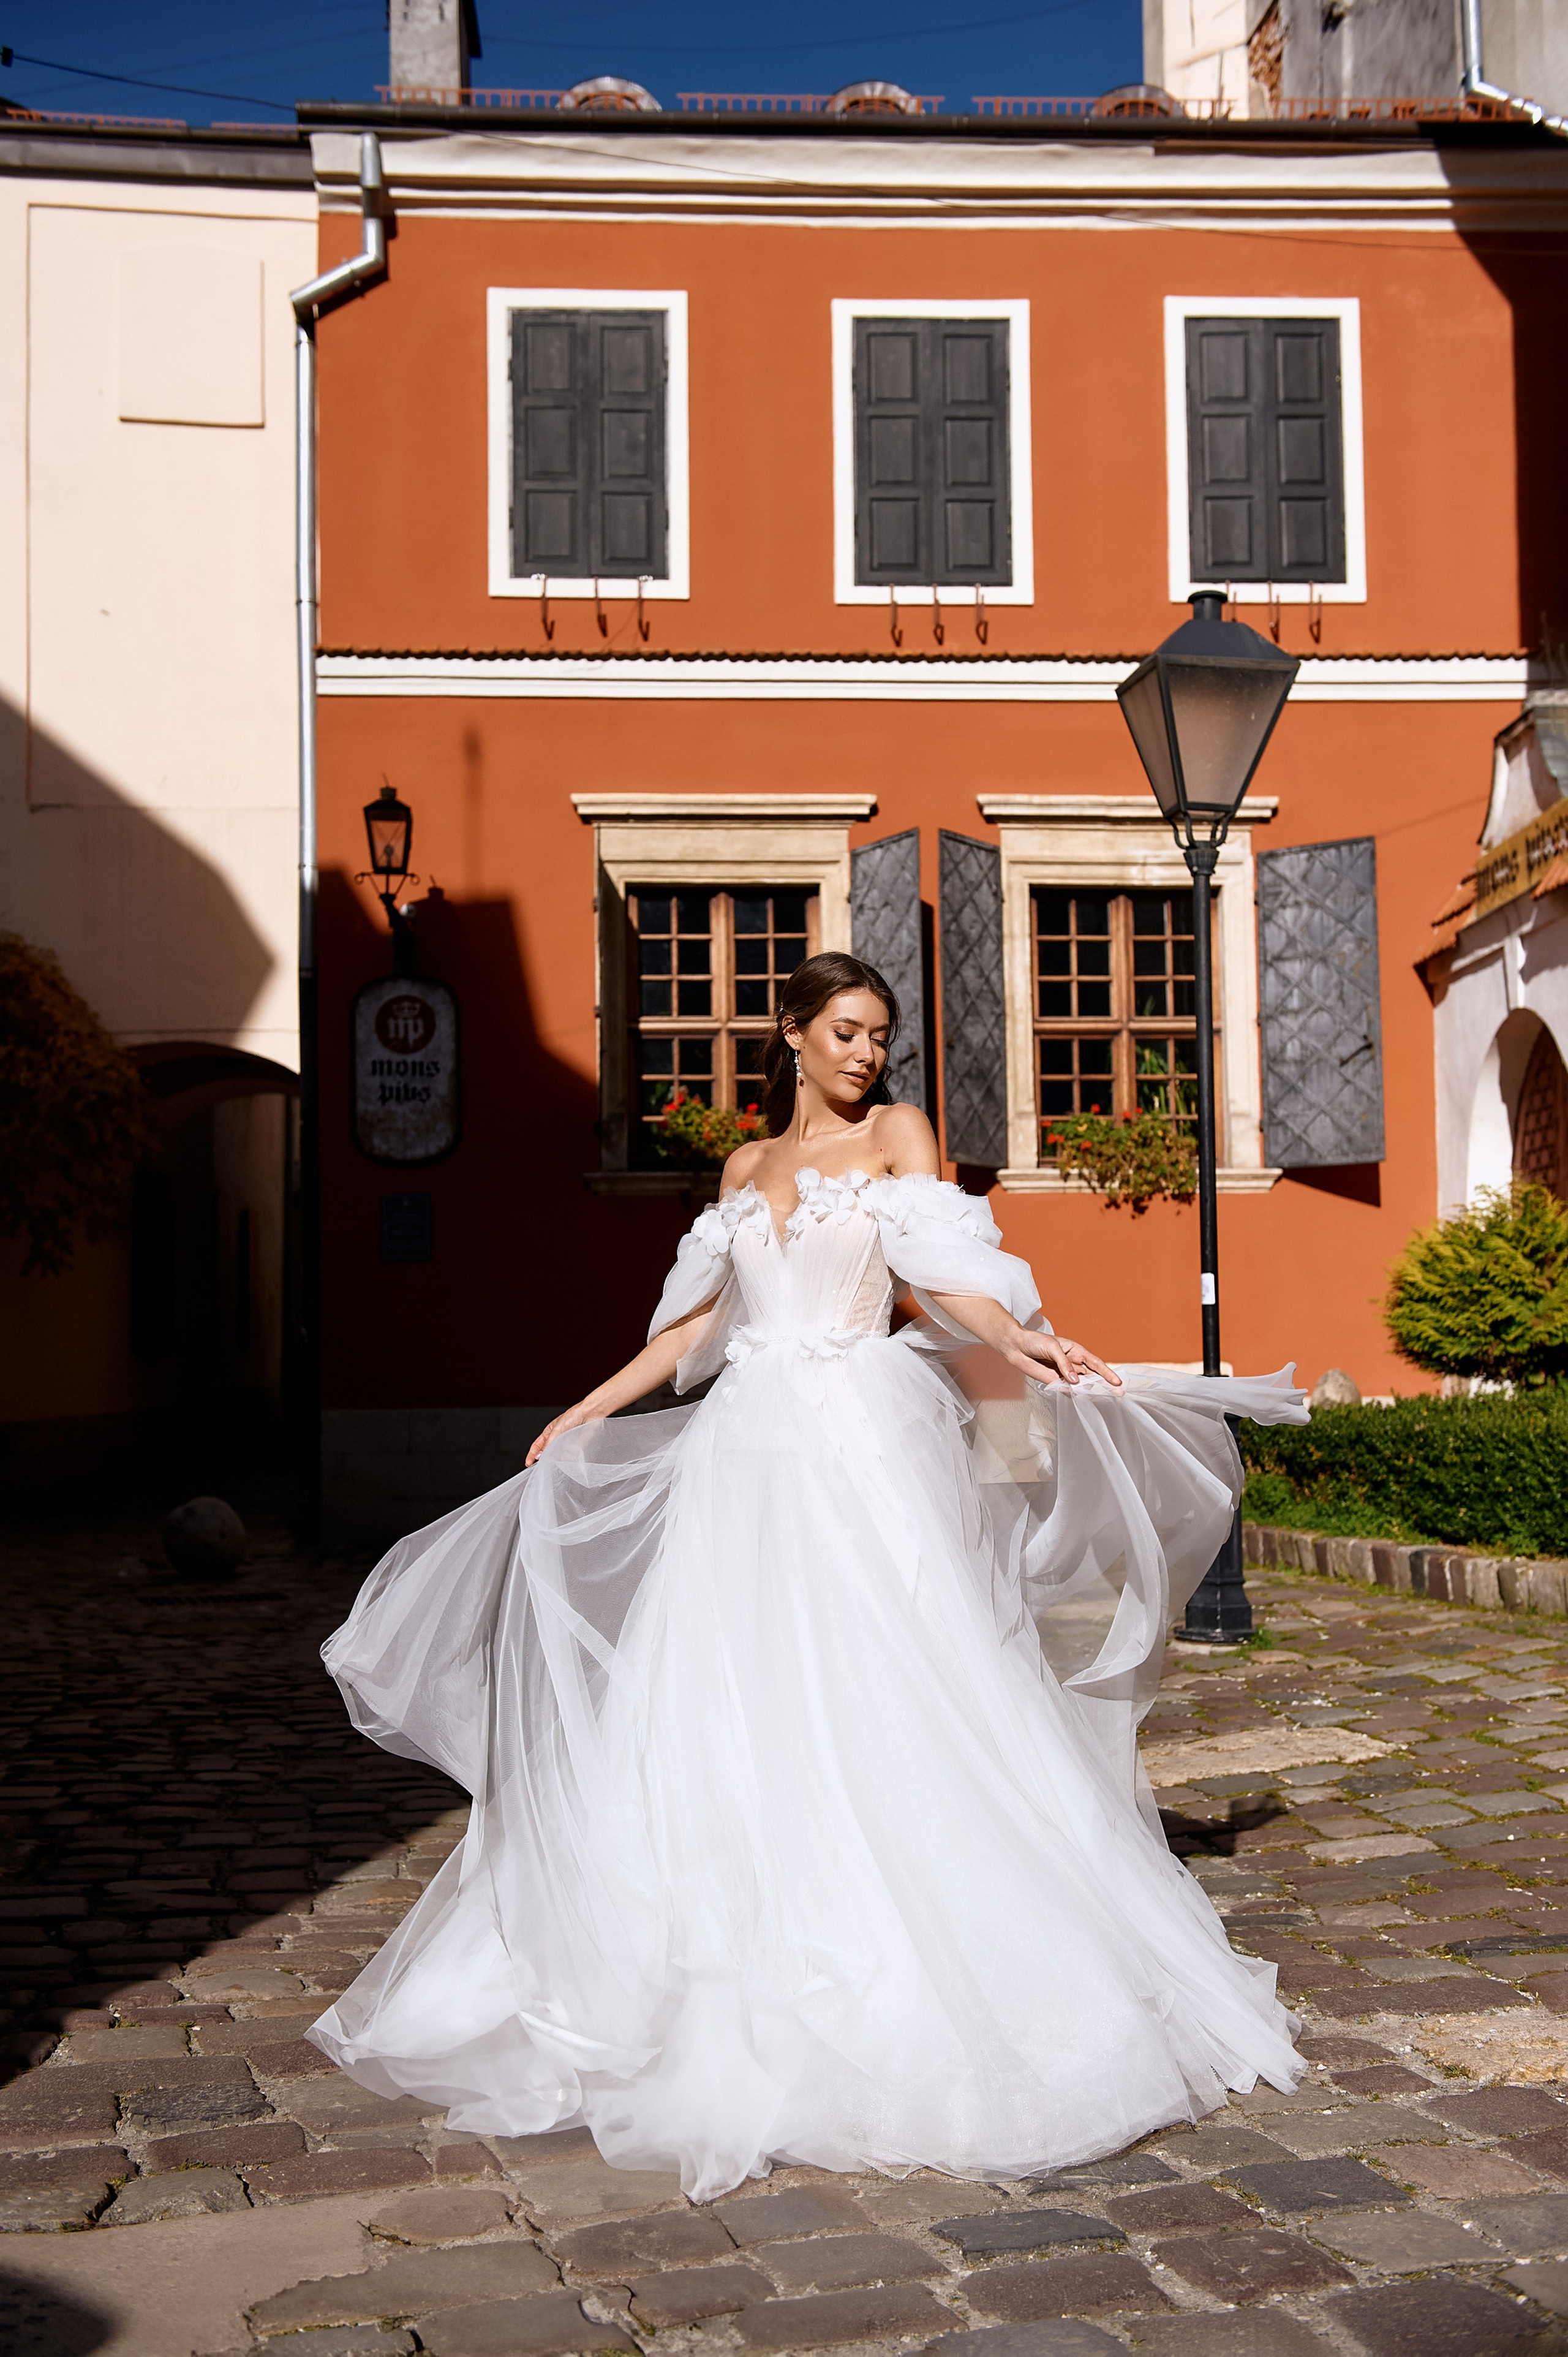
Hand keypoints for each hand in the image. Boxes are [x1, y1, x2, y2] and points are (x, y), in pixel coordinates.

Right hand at [525, 1402, 601, 1467]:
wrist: (589, 1414)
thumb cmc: (573, 1415)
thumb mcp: (556, 1429)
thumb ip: (548, 1444)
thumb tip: (541, 1455)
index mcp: (549, 1432)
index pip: (537, 1446)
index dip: (531, 1454)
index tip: (528, 1463)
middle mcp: (556, 1438)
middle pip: (546, 1452)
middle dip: (544, 1458)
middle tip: (542, 1465)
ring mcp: (566, 1443)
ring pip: (557, 1456)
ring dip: (556, 1459)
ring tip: (555, 1459)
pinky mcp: (575, 1447)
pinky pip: (569, 1457)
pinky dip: (567, 1458)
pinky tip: (567, 1457)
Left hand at [1002, 1327, 1122, 1390]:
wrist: (1016, 1346)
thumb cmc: (1035, 1341)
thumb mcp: (1052, 1348)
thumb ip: (1064, 1364)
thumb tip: (1075, 1381)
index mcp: (1076, 1351)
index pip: (1095, 1363)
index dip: (1107, 1373)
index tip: (1117, 1382)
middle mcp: (1072, 1363)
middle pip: (1092, 1376)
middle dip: (1104, 1384)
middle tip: (1117, 1394)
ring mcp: (1064, 1374)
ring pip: (1081, 1384)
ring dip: (1090, 1391)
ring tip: (1102, 1398)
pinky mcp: (1054, 1381)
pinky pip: (1067, 1390)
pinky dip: (1074, 1394)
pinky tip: (1081, 1398)